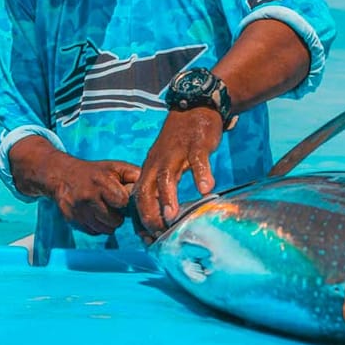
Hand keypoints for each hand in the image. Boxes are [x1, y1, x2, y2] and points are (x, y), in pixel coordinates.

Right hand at [9, 136, 139, 234]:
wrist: (63, 175)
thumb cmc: (96, 172)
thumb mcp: (116, 167)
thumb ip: (135, 176)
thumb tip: (154, 190)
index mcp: (101, 182)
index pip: (122, 202)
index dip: (125, 203)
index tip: (123, 199)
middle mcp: (88, 197)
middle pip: (114, 221)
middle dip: (118, 216)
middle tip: (114, 206)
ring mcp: (78, 211)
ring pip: (105, 230)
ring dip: (109, 223)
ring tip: (105, 209)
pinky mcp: (72, 220)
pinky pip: (94, 232)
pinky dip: (97, 226)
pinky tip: (94, 214)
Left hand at [134, 107, 222, 234]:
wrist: (195, 106)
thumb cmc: (181, 141)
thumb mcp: (165, 163)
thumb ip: (162, 186)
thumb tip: (162, 216)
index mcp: (150, 169)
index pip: (138, 197)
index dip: (140, 218)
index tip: (147, 239)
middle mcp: (159, 162)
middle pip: (146, 189)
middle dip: (149, 212)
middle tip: (158, 232)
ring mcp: (177, 152)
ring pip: (167, 176)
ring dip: (167, 197)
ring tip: (172, 216)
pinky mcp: (196, 143)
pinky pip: (198, 160)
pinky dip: (201, 173)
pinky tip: (206, 189)